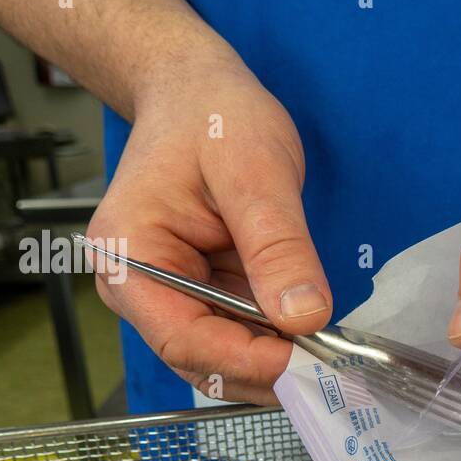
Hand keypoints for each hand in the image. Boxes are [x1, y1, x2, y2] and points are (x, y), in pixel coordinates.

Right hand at [87, 62, 330, 404]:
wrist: (196, 89)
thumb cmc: (212, 114)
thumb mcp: (255, 170)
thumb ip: (278, 245)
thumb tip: (304, 316)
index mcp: (128, 256)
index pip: (182, 340)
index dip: (246, 361)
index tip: (307, 364)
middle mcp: (137, 287)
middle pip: (200, 360)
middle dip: (265, 371)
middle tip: (332, 371)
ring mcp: (166, 294)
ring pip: (222, 356)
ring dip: (274, 362)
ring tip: (330, 356)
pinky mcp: (198, 293)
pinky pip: (237, 333)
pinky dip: (275, 341)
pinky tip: (313, 336)